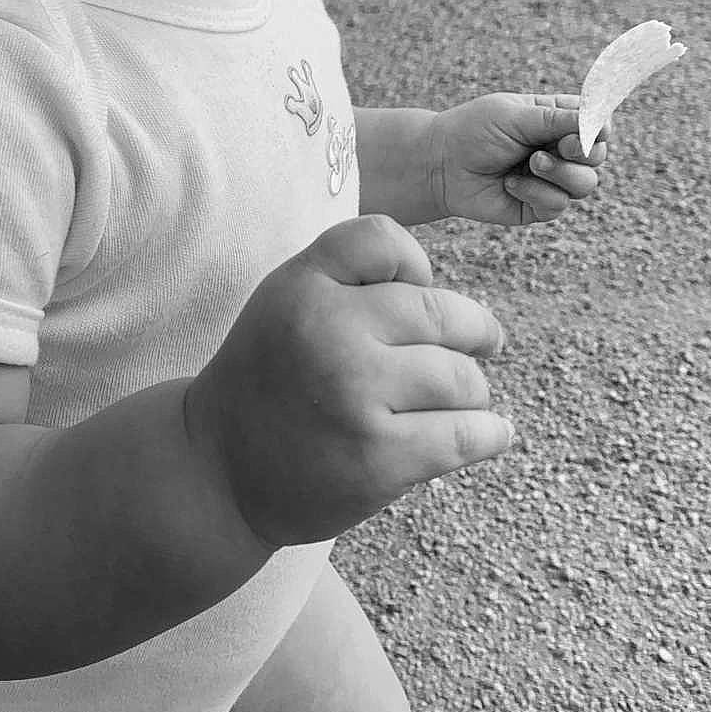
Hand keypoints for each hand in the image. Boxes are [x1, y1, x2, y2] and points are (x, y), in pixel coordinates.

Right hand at [184, 215, 511, 548]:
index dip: (414, 264)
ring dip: (474, 390)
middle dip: (474, 331)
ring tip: (463, 400)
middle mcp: (326, 332)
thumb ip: (352, 278)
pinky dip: (490, 433)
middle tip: (482, 345)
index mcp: (301, 287)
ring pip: (462, 377)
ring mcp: (353, 397)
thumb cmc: (272, 379)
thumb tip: (452, 298)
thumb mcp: (288, 302)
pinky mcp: (377, 459)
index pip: (385, 240)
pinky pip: (466, 435)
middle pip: (442, 312)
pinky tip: (491, 432)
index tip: (417, 293)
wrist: (219, 471)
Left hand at [428, 93, 609, 226]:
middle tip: (560, 146)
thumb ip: (557, 119)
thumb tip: (599, 121)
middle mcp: (559, 150)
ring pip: (586, 184)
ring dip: (560, 173)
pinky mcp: (539, 206)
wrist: (439, 165)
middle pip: (598, 155)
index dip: (599, 127)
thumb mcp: (515, 115)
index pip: (597, 123)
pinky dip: (536, 193)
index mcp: (556, 119)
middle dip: (583, 151)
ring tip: (531, 163)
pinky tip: (510, 183)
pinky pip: (558, 204)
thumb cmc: (473, 131)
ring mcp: (551, 179)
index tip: (586, 128)